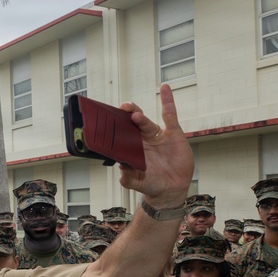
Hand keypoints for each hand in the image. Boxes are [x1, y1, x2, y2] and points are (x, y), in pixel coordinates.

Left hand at [117, 84, 193, 206]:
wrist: (171, 188)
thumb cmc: (151, 183)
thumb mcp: (138, 183)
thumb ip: (129, 178)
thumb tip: (121, 171)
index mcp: (130, 148)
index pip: (119, 134)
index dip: (113, 127)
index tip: (105, 121)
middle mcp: (141, 139)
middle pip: (129, 123)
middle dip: (123, 116)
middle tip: (119, 111)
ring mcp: (155, 135)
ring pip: (144, 119)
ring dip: (138, 114)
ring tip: (133, 113)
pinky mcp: (172, 133)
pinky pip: (169, 114)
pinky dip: (167, 100)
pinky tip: (165, 88)